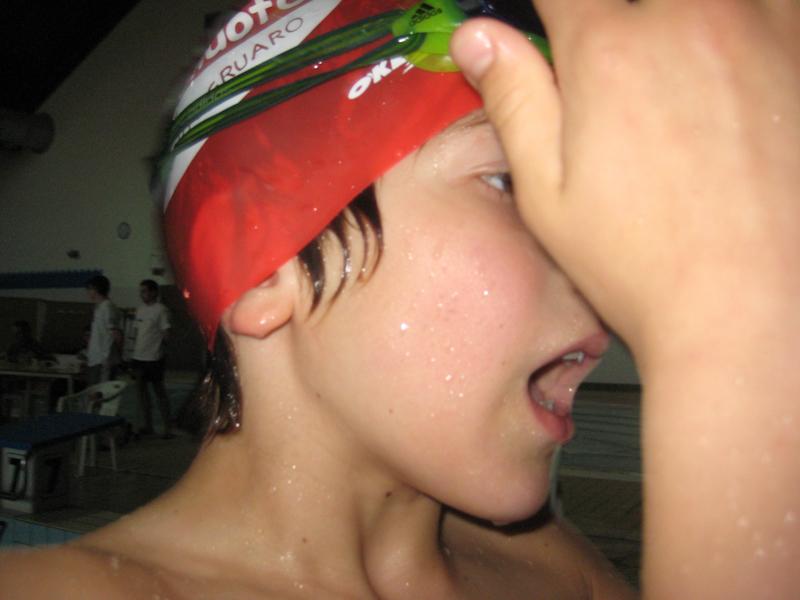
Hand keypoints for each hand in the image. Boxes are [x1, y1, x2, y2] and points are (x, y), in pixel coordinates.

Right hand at [452, 3, 799, 597]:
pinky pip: (767, 12)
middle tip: (611, 82)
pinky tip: (725, 82)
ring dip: (678, 27)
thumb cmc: (644, 264)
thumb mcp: (548, 195)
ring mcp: (764, 27)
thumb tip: (478, 36)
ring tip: (670, 97)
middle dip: (613, 23)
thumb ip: (515, 99)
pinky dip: (740, 29)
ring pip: (704, 2)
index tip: (548, 25)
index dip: (548, 8)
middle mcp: (691, 19)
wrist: (757, 312)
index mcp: (610, 51)